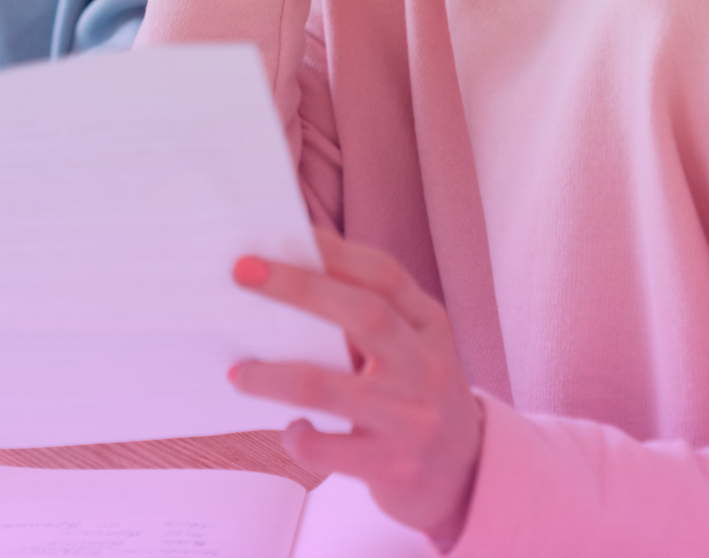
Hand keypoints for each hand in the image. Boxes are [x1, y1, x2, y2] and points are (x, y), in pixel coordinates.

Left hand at [231, 230, 483, 547]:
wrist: (470, 477)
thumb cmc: (418, 396)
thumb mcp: (413, 348)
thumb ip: (368, 314)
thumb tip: (290, 270)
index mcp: (429, 326)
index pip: (385, 276)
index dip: (335, 252)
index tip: (286, 231)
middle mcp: (426, 366)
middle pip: (363, 314)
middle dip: (296, 287)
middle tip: (242, 273)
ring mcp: (412, 419)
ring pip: (325, 386)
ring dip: (270, 376)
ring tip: (238, 373)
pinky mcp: (393, 467)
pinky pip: (325, 449)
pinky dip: (298, 436)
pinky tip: (294, 430)